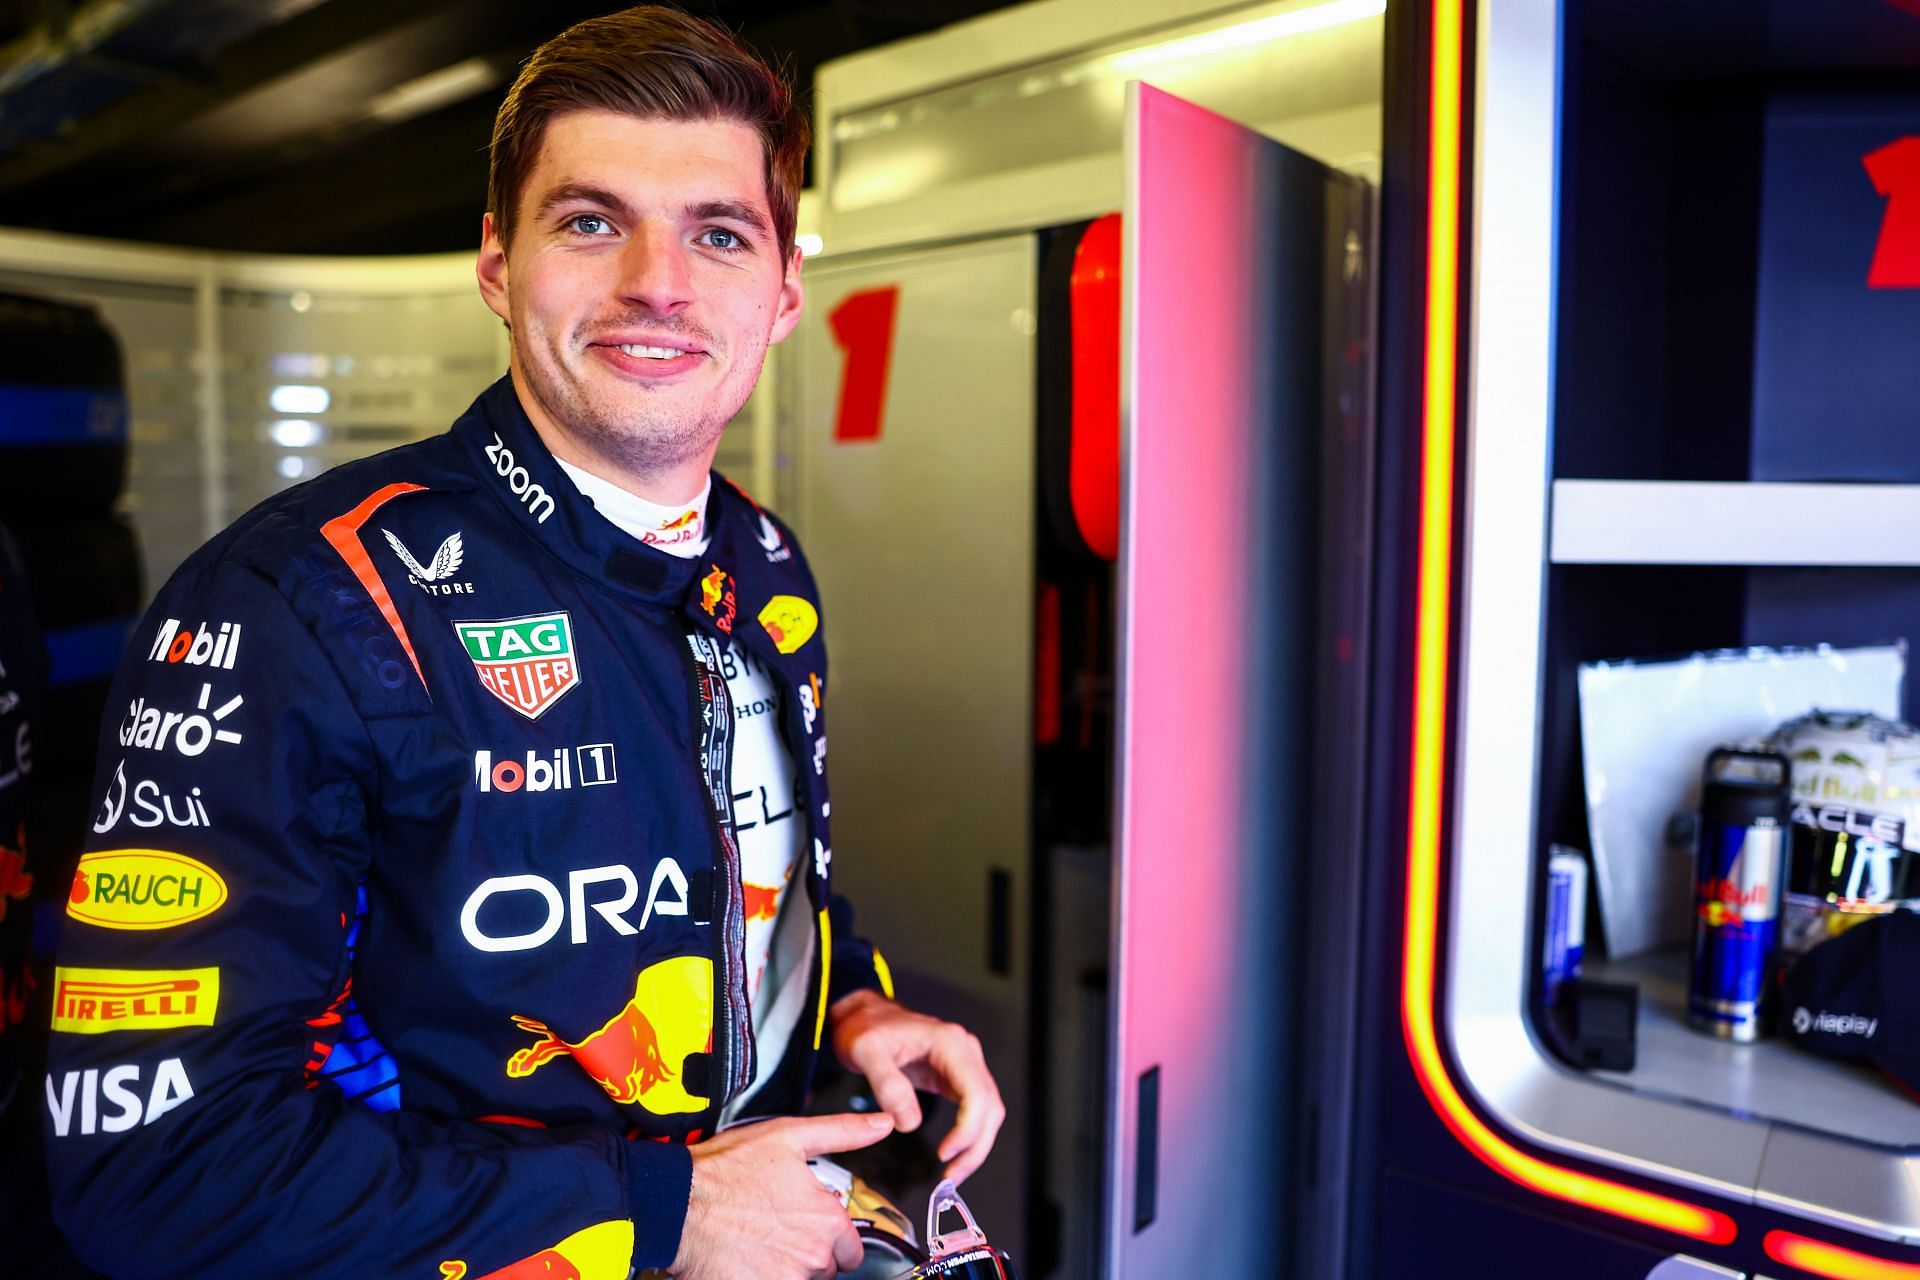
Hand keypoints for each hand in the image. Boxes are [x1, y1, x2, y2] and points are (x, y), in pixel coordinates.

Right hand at [669, 1112, 893, 1279]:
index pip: (850, 1249)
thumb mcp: (787, 1136)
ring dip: (784, 1269)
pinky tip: (746, 1263)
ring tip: (757, 1246)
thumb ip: (843, 1132)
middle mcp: (814, 1255)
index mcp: (827, 1219)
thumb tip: (883, 1123)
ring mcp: (787, 1279)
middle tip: (775, 1233)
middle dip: (807, 1255)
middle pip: (825, 1269)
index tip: (804, 1227)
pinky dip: (762, 1278)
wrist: (676, 1203)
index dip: (830, 1238)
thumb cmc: (725, 1170)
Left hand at [828, 989, 1005, 1182]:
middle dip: (975, 1146)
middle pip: (989, 1107)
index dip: (968, 1128)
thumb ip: (888, 1085)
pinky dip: (968, 1136)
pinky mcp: (957, 1077)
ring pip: (988, 1112)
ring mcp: (964, 1064)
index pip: (977, 1092)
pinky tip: (954, 1155)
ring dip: (976, 1146)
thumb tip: (908, 1123)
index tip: (946, 1152)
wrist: (867, 1017)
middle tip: (951, 1176)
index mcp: (950, 1043)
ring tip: (953, 1174)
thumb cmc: (867, 1028)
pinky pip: (974, 1110)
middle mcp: (965, 1052)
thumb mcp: (867, 1052)